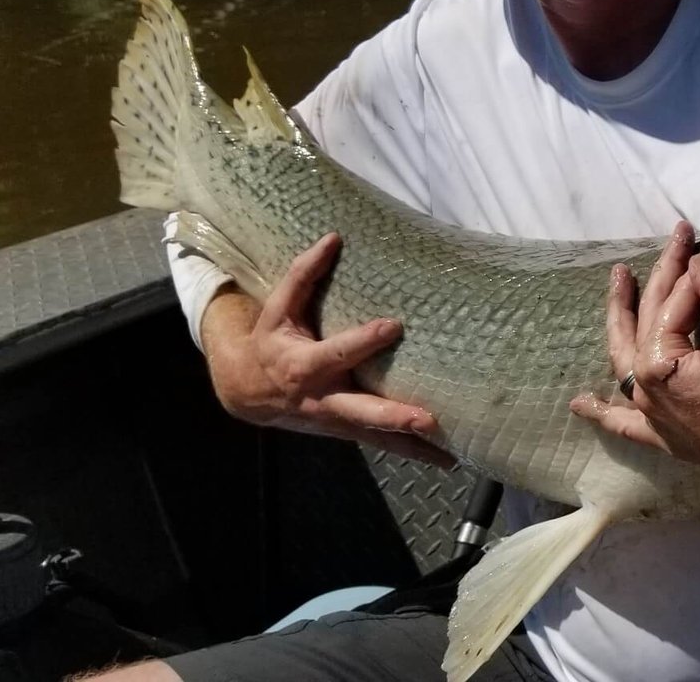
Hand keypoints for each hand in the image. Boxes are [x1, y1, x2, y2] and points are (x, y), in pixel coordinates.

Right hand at [200, 233, 452, 467]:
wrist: (247, 391)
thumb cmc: (271, 341)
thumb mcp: (277, 309)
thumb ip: (302, 276)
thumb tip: (334, 237)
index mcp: (303, 365)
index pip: (337, 352)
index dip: (363, 340)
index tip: (393, 325)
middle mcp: (323, 398)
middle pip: (361, 411)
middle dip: (393, 416)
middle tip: (428, 419)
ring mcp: (338, 421)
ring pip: (377, 437)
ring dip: (414, 447)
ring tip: (452, 456)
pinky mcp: (350, 432)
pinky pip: (384, 445)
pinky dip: (415, 454)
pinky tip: (450, 461)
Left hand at [570, 221, 699, 505]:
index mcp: (659, 364)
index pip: (681, 299)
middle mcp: (647, 391)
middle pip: (648, 317)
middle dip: (664, 271)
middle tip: (679, 235)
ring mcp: (655, 416)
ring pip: (625, 359)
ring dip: (621, 319)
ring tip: (619, 282)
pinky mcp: (669, 438)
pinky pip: (626, 424)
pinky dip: (602, 412)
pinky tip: (582, 404)